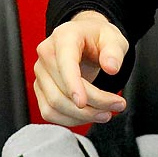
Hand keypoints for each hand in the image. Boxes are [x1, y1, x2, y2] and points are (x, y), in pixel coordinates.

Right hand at [32, 10, 129, 125]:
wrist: (86, 37)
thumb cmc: (98, 37)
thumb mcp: (113, 38)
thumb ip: (114, 52)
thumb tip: (112, 68)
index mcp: (64, 37)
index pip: (64, 63)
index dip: (72, 85)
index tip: (83, 102)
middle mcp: (47, 53)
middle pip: (60, 90)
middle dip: (90, 105)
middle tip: (116, 106)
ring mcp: (41, 72)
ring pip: (53, 105)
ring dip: (81, 116)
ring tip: (105, 114)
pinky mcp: (41, 88)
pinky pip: (49, 111)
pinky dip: (70, 119)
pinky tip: (88, 116)